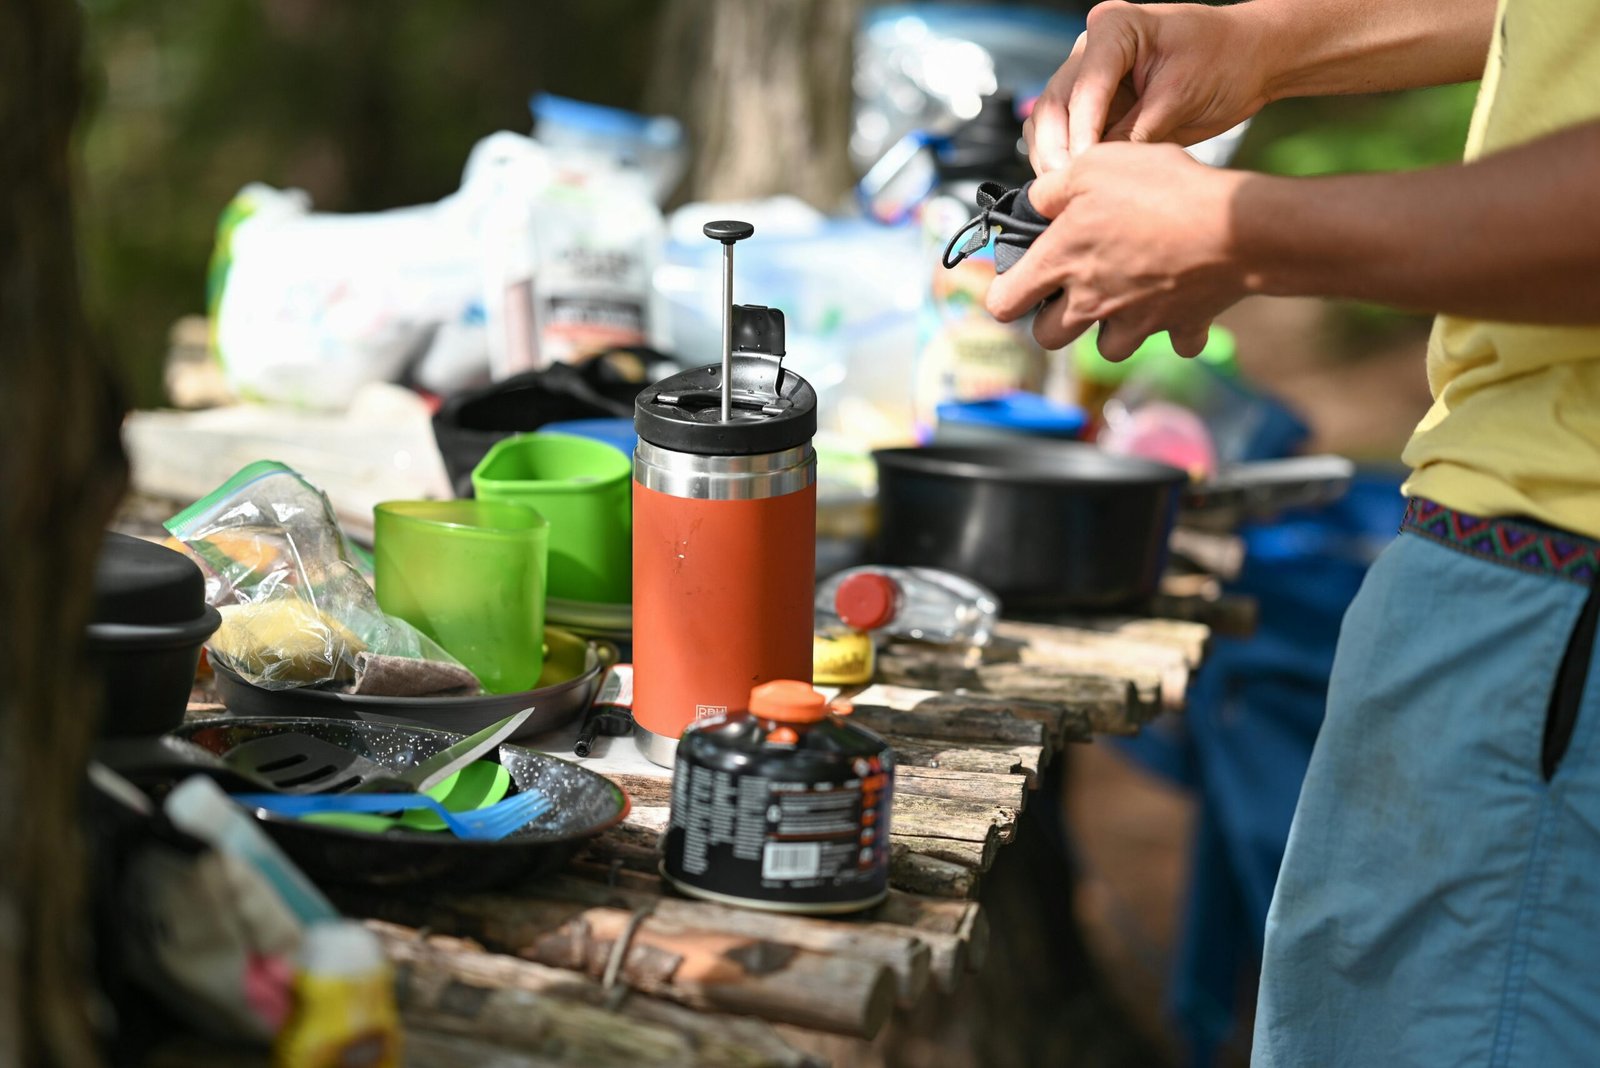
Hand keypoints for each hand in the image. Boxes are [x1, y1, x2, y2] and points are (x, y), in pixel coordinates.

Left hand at [985, 143, 1248, 358]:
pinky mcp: (1178, 326)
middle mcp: (1091, 303)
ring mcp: (1135, 321)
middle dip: (1053, 318)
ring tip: (1125, 294)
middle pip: (1049, 337)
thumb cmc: (1162, 191)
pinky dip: (1175, 328)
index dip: (1005, 293)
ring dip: (1110, 328)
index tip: (1017, 279)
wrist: (1232, 226)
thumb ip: (1051, 188)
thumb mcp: (1093, 165)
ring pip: (1107, 348)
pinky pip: (1174, 342)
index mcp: (1061, 264)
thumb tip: (1033, 202)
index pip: (1003, 304)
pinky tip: (1181, 301)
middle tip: (1071, 288)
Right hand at [1024, 1, 1274, 173]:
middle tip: (1067, 187)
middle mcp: (1092, 50)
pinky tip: (1076, 183)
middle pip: (1053, 103)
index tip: (1085, 166)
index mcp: (1114, 27)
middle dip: (1057, 148)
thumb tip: (1099, 170)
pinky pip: (1064, 135)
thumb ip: (1137, 132)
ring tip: (1068, 192)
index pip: (1085, 85)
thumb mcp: (1182, 97)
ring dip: (1052, 157)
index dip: (1082, 130)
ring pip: (1048, 122)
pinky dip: (1065, 159)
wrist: (1248, 62)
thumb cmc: (1225, 61)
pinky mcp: (1095, 106)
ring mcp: (1089, 78)